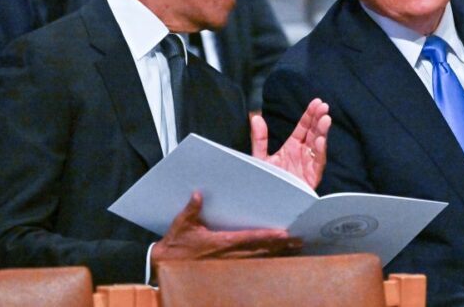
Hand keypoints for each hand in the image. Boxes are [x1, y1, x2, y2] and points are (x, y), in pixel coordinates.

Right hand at [151, 192, 301, 273]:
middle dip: (281, 246)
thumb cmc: (175, 246)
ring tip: (294, 248)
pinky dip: (265, 260)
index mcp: (221, 243)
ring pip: (259, 259)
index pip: (250, 238)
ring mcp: (230, 264)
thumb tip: (198, 194)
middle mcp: (230, 255)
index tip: (284, 233)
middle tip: (299, 240)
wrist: (164, 266)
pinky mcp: (227, 269)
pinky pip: (251, 264)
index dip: (268, 236)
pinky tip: (277, 257)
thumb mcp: (182, 225)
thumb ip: (192, 209)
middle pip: (261, 250)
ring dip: (277, 253)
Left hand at [251, 98, 330, 188]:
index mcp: (292, 147)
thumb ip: (259, 138)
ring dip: (322, 132)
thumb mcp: (260, 157)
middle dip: (319, 119)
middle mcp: (303, 154)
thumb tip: (255, 117)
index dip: (310, 115)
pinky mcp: (311, 177)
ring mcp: (308, 165)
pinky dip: (320, 151)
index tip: (316, 102)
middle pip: (313, 133)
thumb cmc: (267, 181)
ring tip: (325, 119)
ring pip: (318, 145)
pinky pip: (318, 162)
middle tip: (323, 106)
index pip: (303, 127)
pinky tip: (321, 140)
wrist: (269, 203)